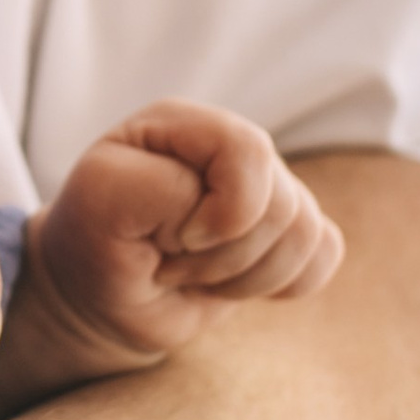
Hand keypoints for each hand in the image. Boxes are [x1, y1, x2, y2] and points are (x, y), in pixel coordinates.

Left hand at [31, 101, 343, 359]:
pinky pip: (325, 254)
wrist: (101, 295)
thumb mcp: (100, 206)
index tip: (172, 242)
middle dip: (226, 257)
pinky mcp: (286, 230)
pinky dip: (283, 283)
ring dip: (247, 277)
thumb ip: (161, 190)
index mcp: (185, 124)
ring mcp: (265, 186)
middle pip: (284, 203)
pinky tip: (232, 283)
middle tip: (172, 263)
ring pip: (307, 233)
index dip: (222, 215)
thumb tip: (228, 213)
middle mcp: (231, 146)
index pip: (248, 152)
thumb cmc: (93, 243)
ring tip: (195, 275)